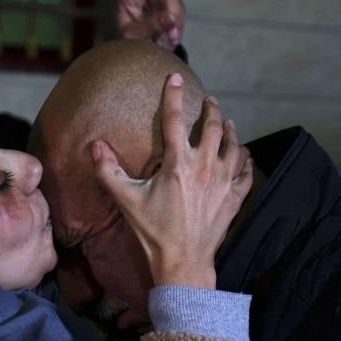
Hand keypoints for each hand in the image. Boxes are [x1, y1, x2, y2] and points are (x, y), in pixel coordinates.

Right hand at [92, 73, 252, 287]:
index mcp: (178, 164)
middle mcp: (204, 167)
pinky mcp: (234, 199)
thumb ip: (108, 171)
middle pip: (213, 128)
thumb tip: (95, 145)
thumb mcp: (126, 200)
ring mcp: (223, 183)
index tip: (174, 77)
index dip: (172, 95)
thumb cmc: (153, 232)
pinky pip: (246, 173)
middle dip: (210, 110)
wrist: (183, 263)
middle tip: (209, 101)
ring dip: (230, 131)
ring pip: (234, 146)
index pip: (174, 119)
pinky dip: (246, 161)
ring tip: (226, 123)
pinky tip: (244, 155)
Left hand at [115, 0, 185, 50]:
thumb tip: (171, 18)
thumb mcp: (136, 39)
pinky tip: (172, 37)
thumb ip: (151, 27)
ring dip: (173, 16)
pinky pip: (179, 11)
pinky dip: (178, 25)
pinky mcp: (174, 5)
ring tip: (169, 36)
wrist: (151, 54)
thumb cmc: (135, 44)